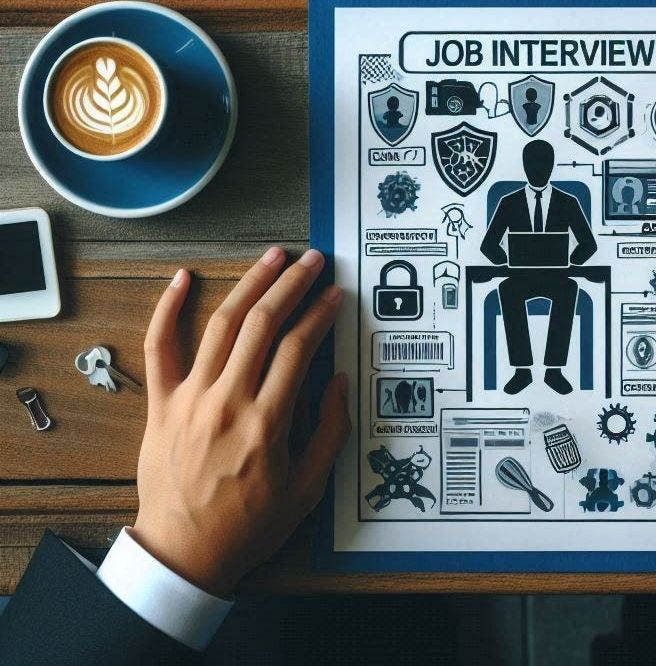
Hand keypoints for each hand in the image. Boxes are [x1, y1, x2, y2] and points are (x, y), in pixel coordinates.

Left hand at [133, 247, 349, 597]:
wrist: (183, 553)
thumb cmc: (248, 526)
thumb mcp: (307, 489)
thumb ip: (330, 432)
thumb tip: (340, 382)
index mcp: (266, 422)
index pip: (299, 348)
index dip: (321, 314)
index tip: (335, 295)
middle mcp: (227, 401)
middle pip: (264, 323)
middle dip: (293, 284)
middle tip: (313, 261)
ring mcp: (190, 398)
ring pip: (222, 324)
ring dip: (250, 284)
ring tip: (273, 257)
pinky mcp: (161, 404)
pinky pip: (159, 348)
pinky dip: (168, 309)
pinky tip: (183, 278)